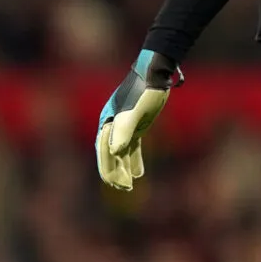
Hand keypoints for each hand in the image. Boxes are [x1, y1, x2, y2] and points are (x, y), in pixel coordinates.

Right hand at [95, 49, 181, 190]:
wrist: (156, 72)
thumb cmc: (145, 91)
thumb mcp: (136, 111)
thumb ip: (125, 130)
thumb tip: (115, 151)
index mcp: (108, 122)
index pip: (104, 151)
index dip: (109, 169)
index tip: (116, 185)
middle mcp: (113, 125)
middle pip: (110, 154)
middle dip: (115, 172)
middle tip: (125, 189)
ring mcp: (124, 125)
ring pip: (121, 152)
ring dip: (123, 168)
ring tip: (129, 185)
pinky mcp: (136, 124)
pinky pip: (132, 146)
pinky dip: (134, 159)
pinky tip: (138, 173)